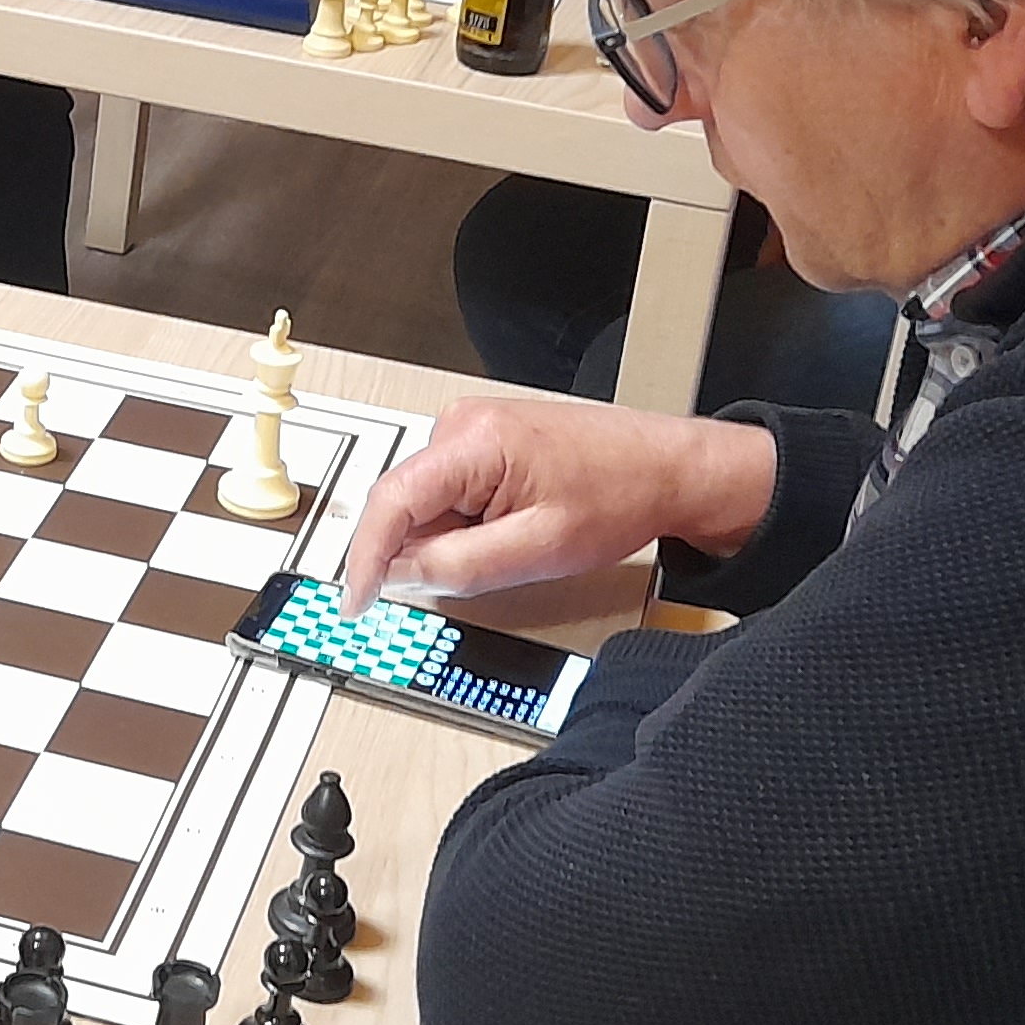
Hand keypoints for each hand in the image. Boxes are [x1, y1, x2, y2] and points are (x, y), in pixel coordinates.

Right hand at [337, 394, 778, 611]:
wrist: (668, 468)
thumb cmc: (619, 493)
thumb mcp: (535, 549)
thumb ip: (457, 566)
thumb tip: (399, 574)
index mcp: (471, 441)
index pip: (390, 501)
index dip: (365, 558)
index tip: (356, 600)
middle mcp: (461, 424)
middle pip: (406, 505)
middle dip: (425, 551)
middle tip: (484, 570)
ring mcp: (471, 429)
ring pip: (427, 504)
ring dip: (452, 539)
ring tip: (519, 542)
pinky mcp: (484, 441)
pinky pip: (449, 494)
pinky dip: (466, 525)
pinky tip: (513, 530)